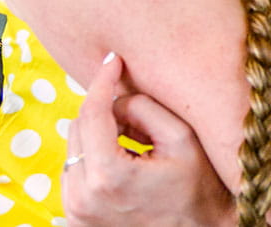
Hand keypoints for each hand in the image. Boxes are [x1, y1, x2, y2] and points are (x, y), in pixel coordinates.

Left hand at [62, 53, 233, 225]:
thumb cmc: (197, 190)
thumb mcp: (182, 139)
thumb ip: (146, 109)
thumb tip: (118, 98)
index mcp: (109, 175)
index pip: (93, 113)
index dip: (102, 80)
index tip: (112, 60)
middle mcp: (83, 196)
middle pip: (78, 129)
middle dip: (105, 113)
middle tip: (139, 119)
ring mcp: (76, 212)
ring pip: (73, 150)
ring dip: (98, 137)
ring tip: (135, 145)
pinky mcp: (75, 219)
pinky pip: (74, 174)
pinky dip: (93, 160)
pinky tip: (123, 164)